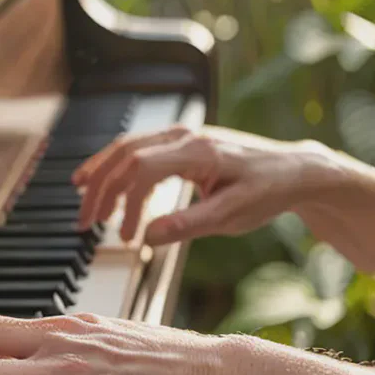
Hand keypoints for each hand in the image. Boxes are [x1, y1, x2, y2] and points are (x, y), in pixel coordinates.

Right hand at [72, 124, 370, 250]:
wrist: (293, 170)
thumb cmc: (267, 190)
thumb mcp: (231, 215)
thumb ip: (188, 225)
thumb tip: (149, 237)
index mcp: (197, 151)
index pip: (142, 171)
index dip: (127, 206)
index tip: (128, 238)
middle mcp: (184, 137)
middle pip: (124, 155)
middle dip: (100, 189)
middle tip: (85, 223)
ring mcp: (180, 136)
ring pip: (125, 147)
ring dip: (100, 174)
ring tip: (81, 200)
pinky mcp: (180, 144)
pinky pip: (136, 149)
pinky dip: (113, 165)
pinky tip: (101, 180)